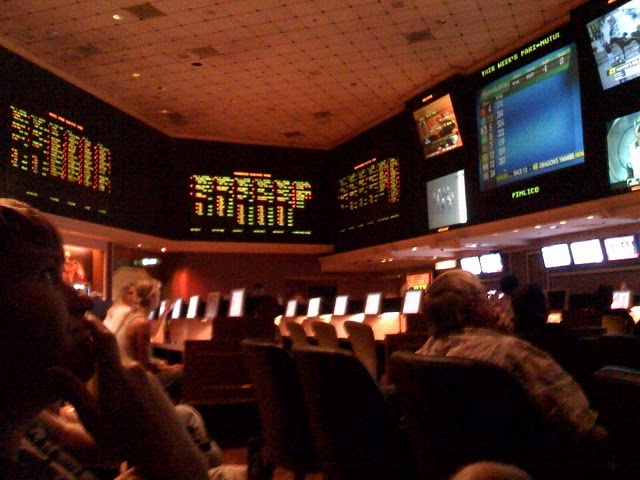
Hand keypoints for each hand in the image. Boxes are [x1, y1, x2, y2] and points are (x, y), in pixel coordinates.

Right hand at [48, 317, 207, 479]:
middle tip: (85, 357)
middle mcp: (134, 369)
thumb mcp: (93, 417)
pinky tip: (120, 398)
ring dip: (112, 369)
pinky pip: (135, 375)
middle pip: (114, 352)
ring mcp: (148, 377)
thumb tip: (51, 369)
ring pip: (125, 365)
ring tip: (101, 386)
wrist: (166, 447)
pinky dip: (124, 378)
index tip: (86, 316)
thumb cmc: (124, 436)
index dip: (95, 325)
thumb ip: (73, 391)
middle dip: (100, 352)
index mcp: (116, 373)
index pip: (105, 340)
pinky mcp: (156, 386)